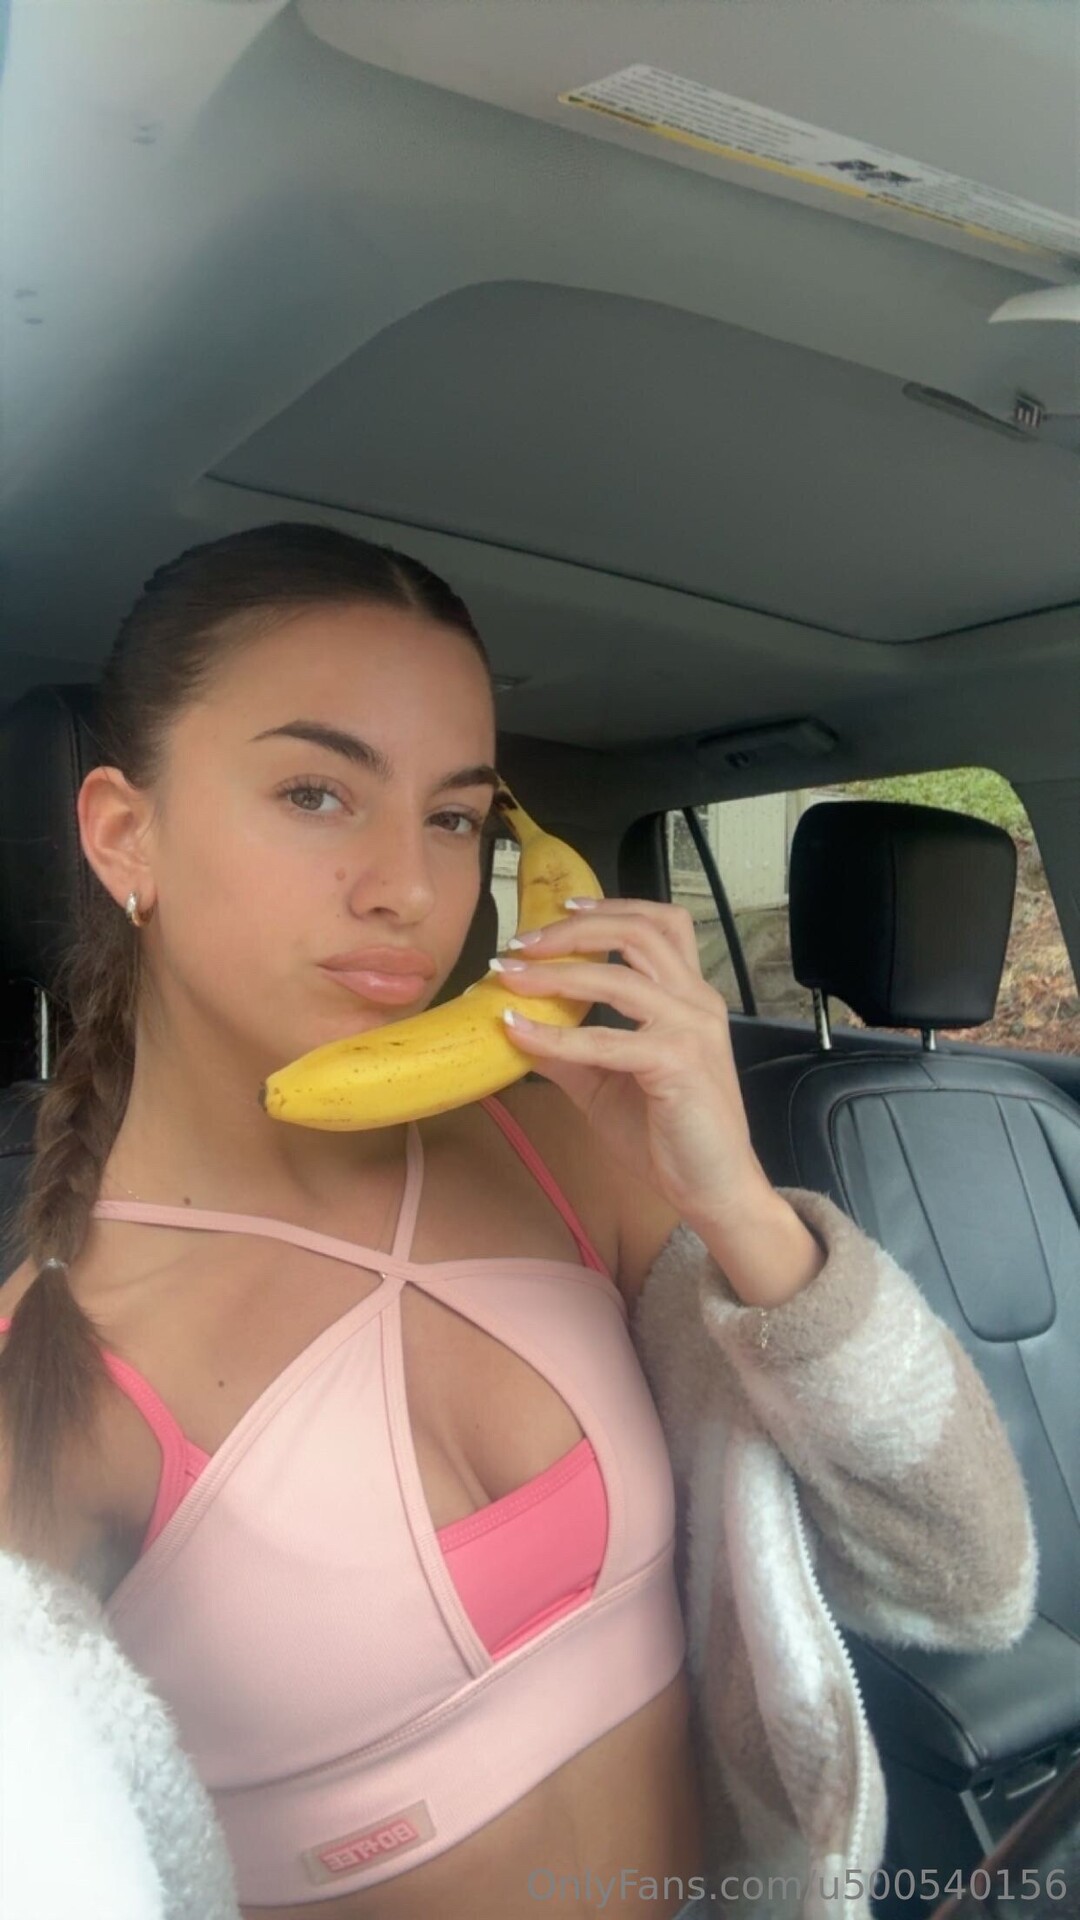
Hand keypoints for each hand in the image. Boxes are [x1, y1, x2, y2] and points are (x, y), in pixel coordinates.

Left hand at [493, 897, 775, 1234]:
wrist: (713, 1189)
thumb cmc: (668, 1135)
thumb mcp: (608, 1083)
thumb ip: (570, 1051)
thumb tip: (516, 1026)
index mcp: (689, 997)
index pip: (661, 925)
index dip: (612, 907)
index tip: (562, 908)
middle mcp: (696, 1002)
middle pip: (639, 932)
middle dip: (574, 930)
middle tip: (521, 941)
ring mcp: (691, 1028)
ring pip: (618, 977)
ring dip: (555, 972)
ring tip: (509, 976)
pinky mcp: (679, 1062)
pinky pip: (606, 1039)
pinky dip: (556, 1033)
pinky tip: (519, 1031)